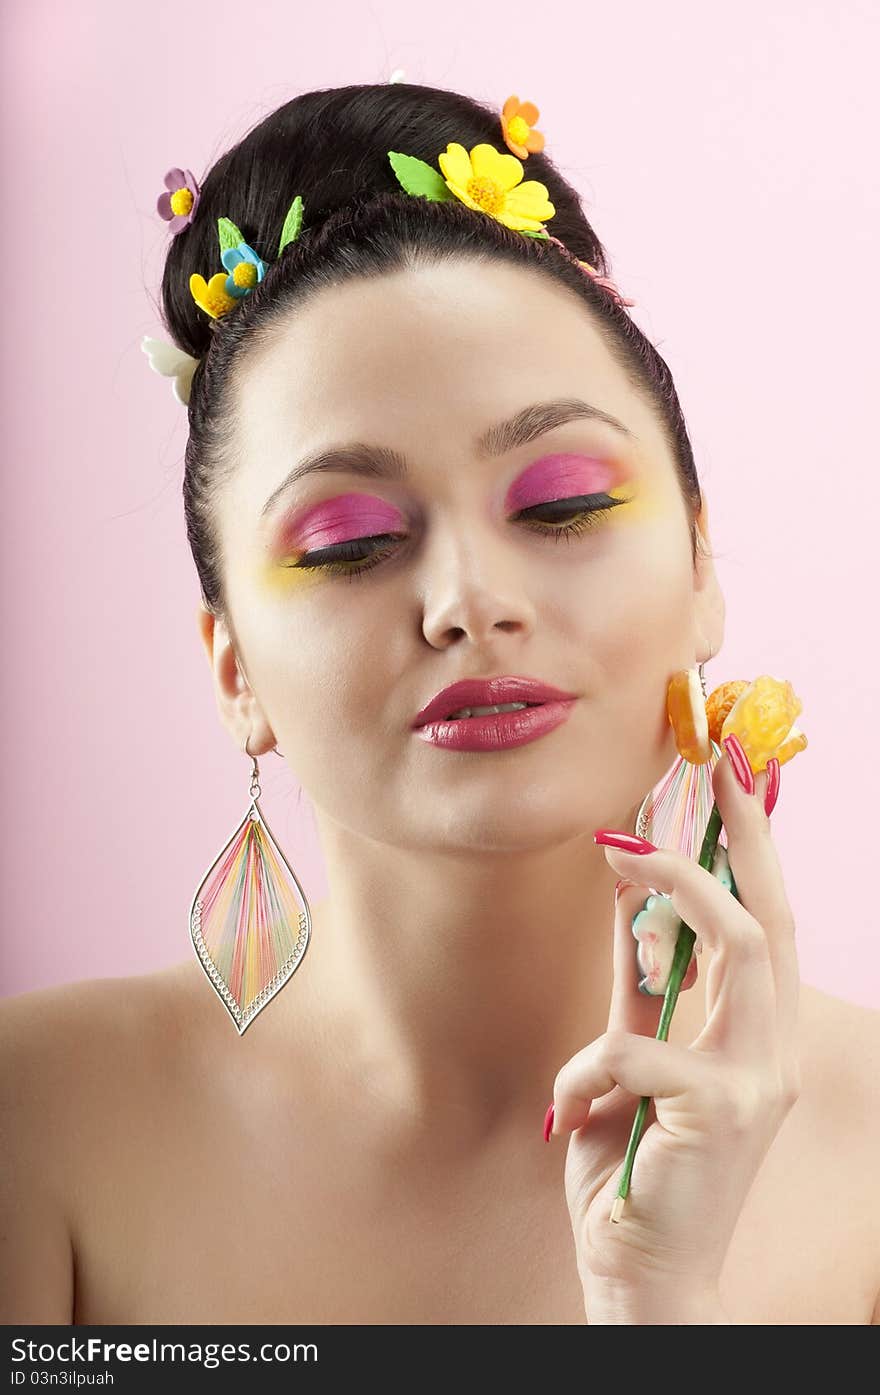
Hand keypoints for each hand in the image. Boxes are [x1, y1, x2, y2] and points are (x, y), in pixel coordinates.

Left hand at [548, 748, 801, 1320]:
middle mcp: (773, 1050)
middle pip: (772, 916)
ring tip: (614, 855)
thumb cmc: (638, 1165)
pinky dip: (587, 1067)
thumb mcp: (630, 1058)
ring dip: (672, 889)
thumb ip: (637, 985)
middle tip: (713, 765)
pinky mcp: (721, 1113)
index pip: (766, 921)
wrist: (644, 1275)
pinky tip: (569, 1111)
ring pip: (738, 945)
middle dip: (745, 833)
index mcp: (755, 1034)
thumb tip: (623, 897)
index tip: (730, 774)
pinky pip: (635, 1046)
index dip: (752, 847)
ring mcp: (758, 1081)